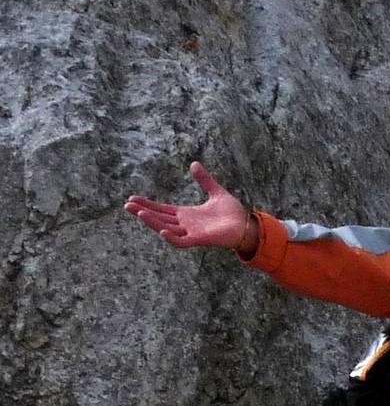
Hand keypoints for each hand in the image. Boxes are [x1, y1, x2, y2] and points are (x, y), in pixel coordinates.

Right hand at [125, 162, 254, 251]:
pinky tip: (161, 230)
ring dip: (152, 222)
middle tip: (127, 205)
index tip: (133, 199)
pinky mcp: (199, 240)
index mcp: (187, 214)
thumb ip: (204, 180)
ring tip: (138, 213)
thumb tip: (194, 164)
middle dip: (143, 213)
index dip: (148, 205)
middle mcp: (186, 225)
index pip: (162, 210)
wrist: (247, 226)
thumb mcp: (216, 192)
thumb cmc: (232, 213)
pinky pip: (181, 241)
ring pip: (166, 228)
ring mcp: (191, 233)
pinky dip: (171, 237)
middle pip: (159, 218)